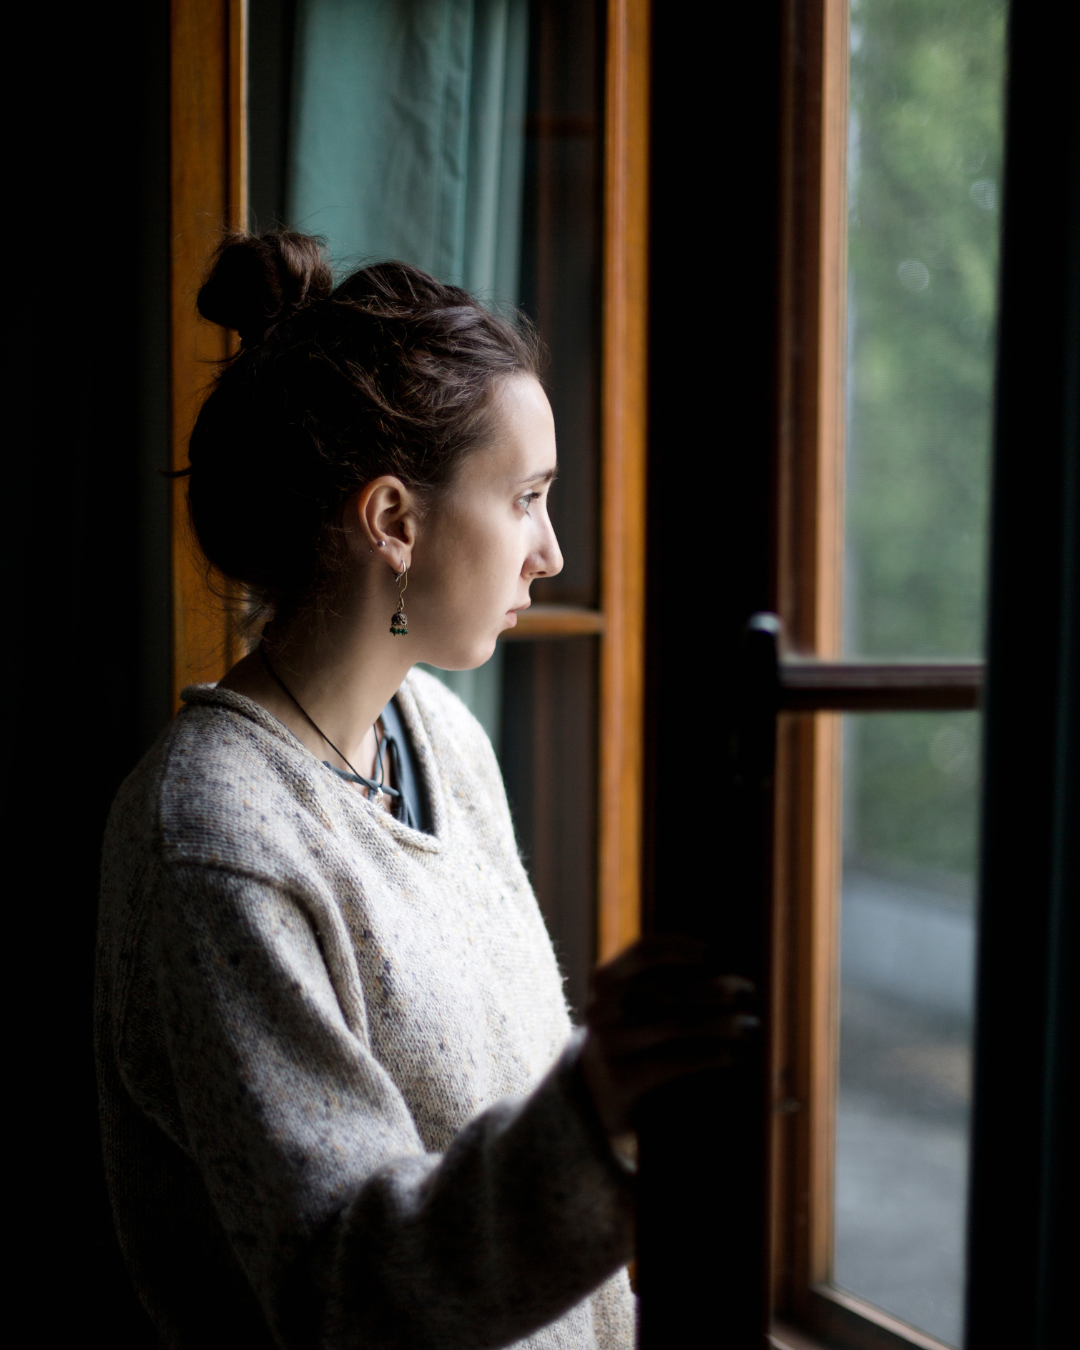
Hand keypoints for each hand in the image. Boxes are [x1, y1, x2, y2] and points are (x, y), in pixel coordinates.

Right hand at [579, 935, 757, 1137]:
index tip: (715, 952)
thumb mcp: (635, 999)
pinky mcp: (621, 1077)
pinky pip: (673, 1061)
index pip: (643, 952)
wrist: (597, 1088)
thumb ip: (666, 980)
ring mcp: (609, 1043)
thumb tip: (728, 968)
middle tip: (748, 991)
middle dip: (715, 988)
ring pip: (673, 1024)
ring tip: (750, 1025)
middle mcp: (602, 1007)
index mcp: (606, 978)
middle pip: (668, 990)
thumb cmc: (635, 1031)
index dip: (680, 948)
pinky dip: (708, 1055)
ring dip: (720, 1023)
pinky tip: (732, 1054)